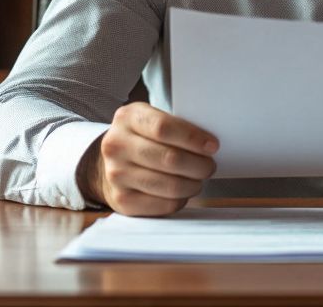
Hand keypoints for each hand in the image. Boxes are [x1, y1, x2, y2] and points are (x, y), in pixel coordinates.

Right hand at [79, 102, 219, 216]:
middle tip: (209, 165)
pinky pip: (164, 205)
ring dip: (193, 184)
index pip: (164, 127)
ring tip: (198, 179)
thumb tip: (209, 144)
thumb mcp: (150, 119)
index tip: (212, 146)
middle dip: (199, 165)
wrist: (111, 164)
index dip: (193, 138)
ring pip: (170, 185)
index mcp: (127, 118)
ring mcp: (116, 174)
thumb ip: (175, 125)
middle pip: (170, 159)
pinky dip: (180, 200)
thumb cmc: (141, 139)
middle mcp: (117, 146)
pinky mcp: (122, 200)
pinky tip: (181, 192)